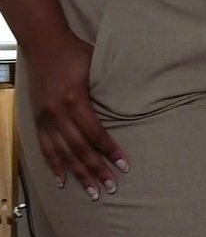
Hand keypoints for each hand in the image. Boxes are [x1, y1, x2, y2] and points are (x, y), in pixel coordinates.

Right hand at [26, 29, 127, 199]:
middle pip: (79, 148)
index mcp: (73, 99)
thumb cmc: (76, 52)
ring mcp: (44, 118)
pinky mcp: (38, 119)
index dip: (109, 151)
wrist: (44, 44)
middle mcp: (56, 112)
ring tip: (92, 192)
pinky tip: (62, 181)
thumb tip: (136, 104)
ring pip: (63, 153)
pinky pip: (45, 147)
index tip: (124, 166)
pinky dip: (54, 165)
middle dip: (96, 170)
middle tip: (111, 189)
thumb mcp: (97, 67)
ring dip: (78, 174)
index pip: (95, 133)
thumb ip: (110, 89)